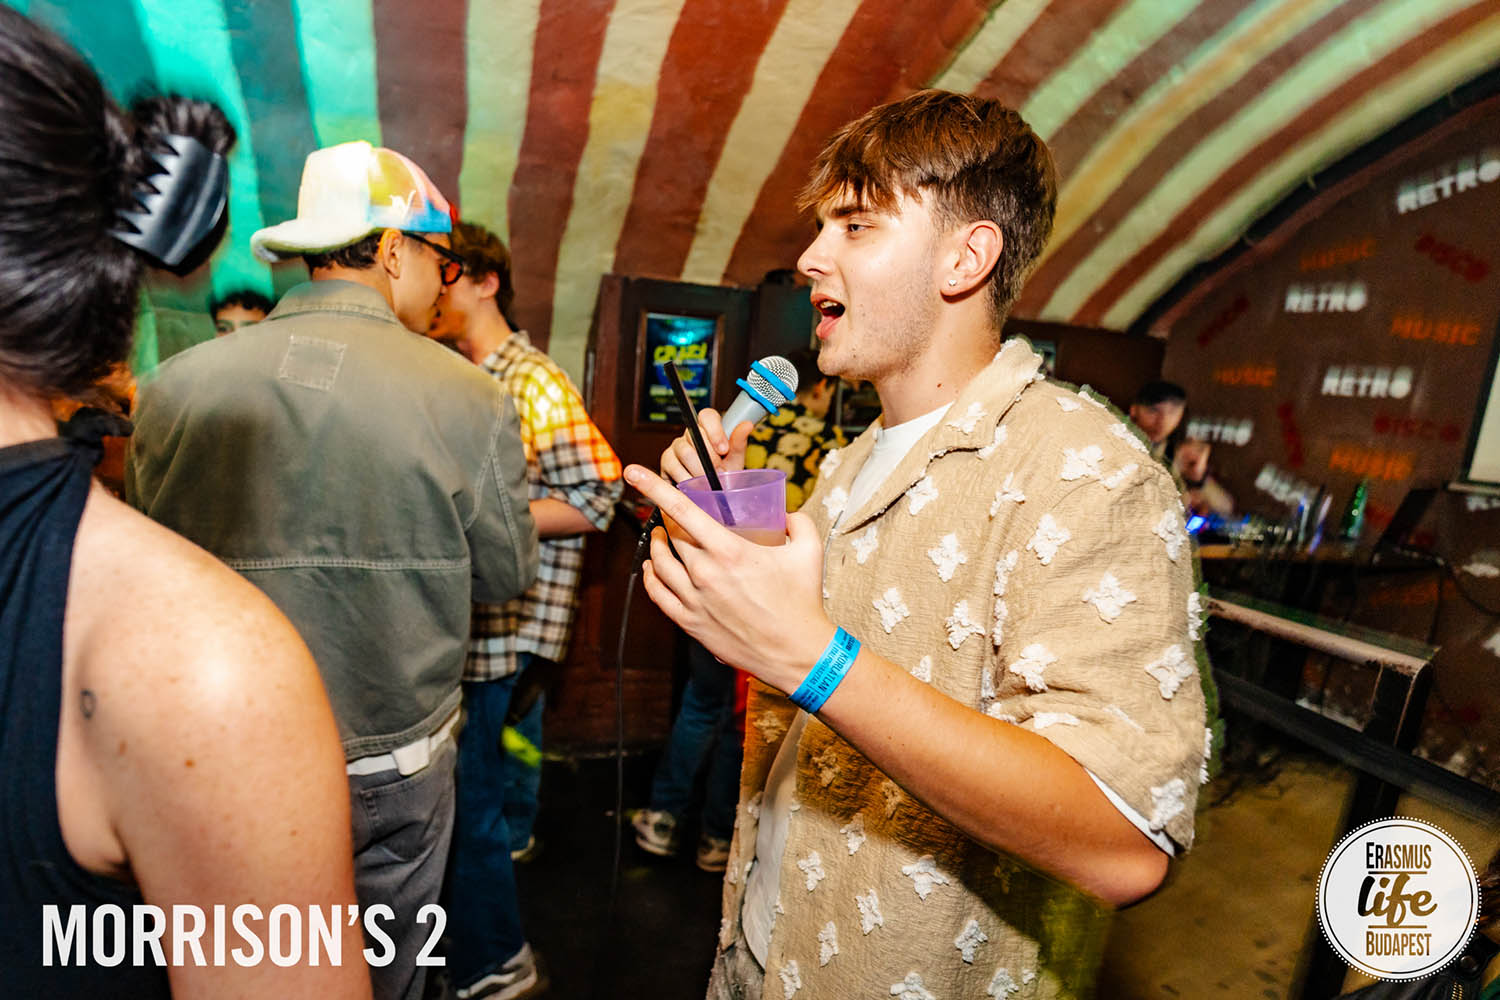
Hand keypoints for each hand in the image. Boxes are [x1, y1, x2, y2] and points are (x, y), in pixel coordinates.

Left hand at [624, 464, 832, 691]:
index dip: (653, 487)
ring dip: (657, 544)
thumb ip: (797, 521)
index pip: (683, 510)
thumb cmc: (803, 601)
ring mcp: (694, 599)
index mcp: (730, 550)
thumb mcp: (808, 551)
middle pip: (673, 534)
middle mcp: (705, 573)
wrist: (797, 652)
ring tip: (662, 534)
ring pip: (660, 563)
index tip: (633, 471)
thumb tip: (784, 513)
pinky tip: (651, 568)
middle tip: (677, 513)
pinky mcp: (691, 623)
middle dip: (671, 519)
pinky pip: (658, 594)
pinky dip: (650, 577)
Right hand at [658, 408, 754, 483]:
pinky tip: (695, 487)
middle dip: (710, 458)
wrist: (710, 498)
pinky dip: (688, 480)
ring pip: (685, 452)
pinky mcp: (666, 463)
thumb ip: (739, 443)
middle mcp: (689, 436)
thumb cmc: (723, 476)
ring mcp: (675, 448)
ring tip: (709, 482)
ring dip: (700, 471)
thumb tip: (747, 425)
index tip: (723, 450)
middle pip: (695, 435)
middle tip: (719, 472)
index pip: (707, 416)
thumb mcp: (734, 461)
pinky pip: (675, 468)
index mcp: (708, 430)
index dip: (715, 431)